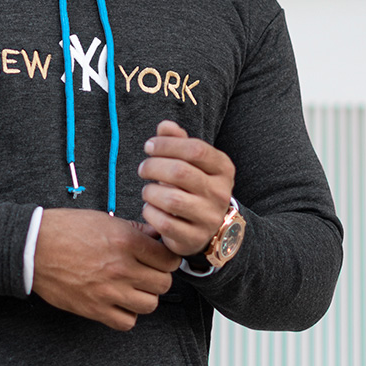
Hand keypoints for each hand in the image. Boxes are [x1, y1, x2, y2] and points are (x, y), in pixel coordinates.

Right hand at [32, 209, 180, 330]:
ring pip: (150, 305)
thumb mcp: (104, 220)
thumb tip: (155, 238)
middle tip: (146, 272)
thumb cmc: (65, 230)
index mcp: (126, 241)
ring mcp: (109, 292)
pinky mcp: (95, 309)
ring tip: (132, 288)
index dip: (167, 258)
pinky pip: (127, 322)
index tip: (160, 259)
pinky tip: (119, 302)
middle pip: (163, 283)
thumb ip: (134, 230)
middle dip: (158, 277)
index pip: (168, 259)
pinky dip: (127, 315)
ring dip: (144, 297)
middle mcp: (121, 268)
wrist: (33, 248)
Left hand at [137, 120, 235, 256]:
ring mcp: (209, 218)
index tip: (149, 146)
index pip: (196, 149)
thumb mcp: (192, 162)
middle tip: (143, 168)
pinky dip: (150, 213)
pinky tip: (150, 208)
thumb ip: (178, 141)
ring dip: (150, 191)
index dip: (167, 144)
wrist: (209, 228)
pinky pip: (164, 223)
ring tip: (147, 190)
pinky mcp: (194, 239)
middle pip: (180, 172)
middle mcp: (220, 193)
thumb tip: (165, 125)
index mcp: (223, 169)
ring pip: (171, 200)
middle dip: (153, 166)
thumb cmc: (195, 186)